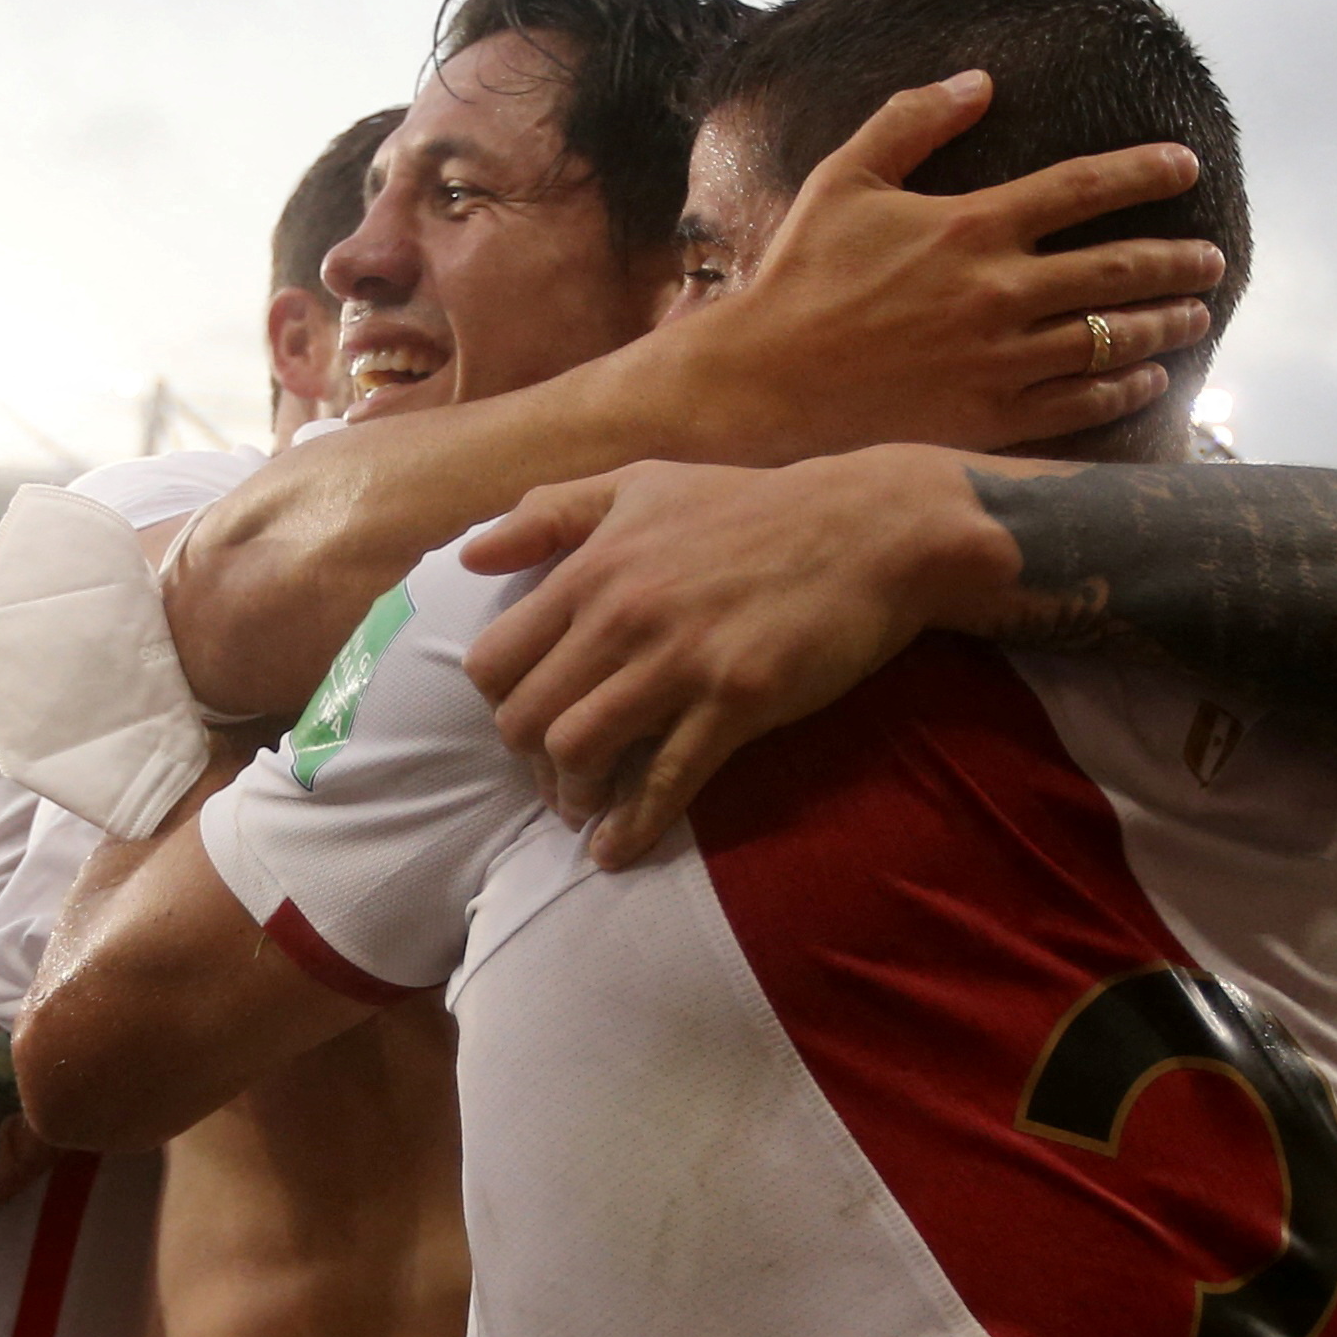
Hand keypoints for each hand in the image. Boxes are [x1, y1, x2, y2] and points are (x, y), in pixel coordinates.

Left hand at [463, 450, 1005, 867]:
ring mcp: (679, 660)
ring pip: (577, 751)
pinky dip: (631, 827)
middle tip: (555, 778)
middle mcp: (622, 614)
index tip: (527, 723)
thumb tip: (469, 553)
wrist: (868, 529)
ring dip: (571, 795)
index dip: (499, 705)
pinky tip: (616, 851)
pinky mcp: (736, 701)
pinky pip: (663, 781)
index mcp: (592, 567)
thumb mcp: (640, 485)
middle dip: (529, 762)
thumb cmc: (751, 506)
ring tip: (584, 809)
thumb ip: (550, 514)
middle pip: (525, 717)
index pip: (495, 660)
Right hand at [679, 73, 1222, 462]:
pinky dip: (1124, 386)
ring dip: (1165, 324)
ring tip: (1195, 315)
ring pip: (1112, 337)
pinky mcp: (988, 416)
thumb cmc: (800, 275)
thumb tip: (980, 80)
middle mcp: (998, 291)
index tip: (1187, 167)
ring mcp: (999, 359)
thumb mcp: (844, 179)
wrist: (764, 382)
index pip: (1085, 186)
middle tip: (1212, 258)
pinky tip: (1146, 376)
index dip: (1146, 172)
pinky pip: (1079, 402)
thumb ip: (912, 120)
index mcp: (970, 225)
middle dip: (1180, 261)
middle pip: (1120, 269)